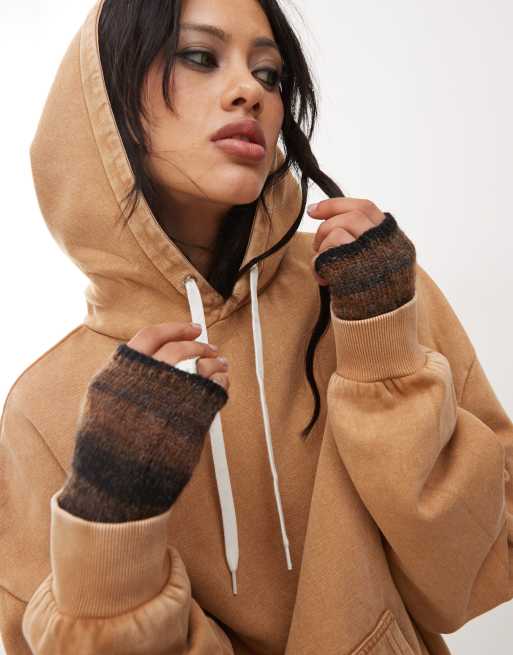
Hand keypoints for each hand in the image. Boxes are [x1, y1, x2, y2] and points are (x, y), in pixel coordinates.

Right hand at [58, 322, 229, 522]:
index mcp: (117, 376)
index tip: (191, 328)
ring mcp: (167, 399)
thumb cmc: (108, 454)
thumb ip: (122, 382)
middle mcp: (142, 383)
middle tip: (209, 346)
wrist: (115, 493)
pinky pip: (214, 390)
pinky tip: (222, 385)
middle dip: (198, 344)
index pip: (148, 337)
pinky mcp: (190, 419)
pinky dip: (222, 383)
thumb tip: (148, 364)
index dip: (173, 328)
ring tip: (220, 363)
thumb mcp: (102, 409)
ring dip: (214, 361)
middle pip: (178, 348)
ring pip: (200, 365)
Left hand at [307, 197, 416, 319]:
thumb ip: (369, 244)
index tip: (313, 210)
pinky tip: (323, 279)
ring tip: (324, 268)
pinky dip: (318, 265)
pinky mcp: (352, 272)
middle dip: (325, 226)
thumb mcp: (385, 267)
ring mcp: (371, 258)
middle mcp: (387, 246)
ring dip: (321, 248)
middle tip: (317, 245)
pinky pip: (326, 255)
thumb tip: (334, 220)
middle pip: (349, 216)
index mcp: (397, 242)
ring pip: (336, 231)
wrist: (382, 332)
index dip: (336, 205)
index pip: (366, 208)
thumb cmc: (378, 303)